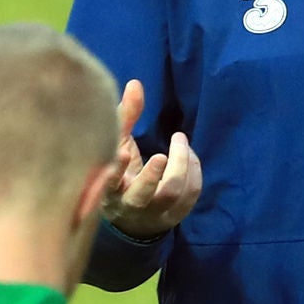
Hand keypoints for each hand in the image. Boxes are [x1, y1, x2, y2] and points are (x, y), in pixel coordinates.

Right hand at [104, 80, 202, 240]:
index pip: (109, 183)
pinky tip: (189, 156)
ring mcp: (153, 213)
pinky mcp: (173, 217)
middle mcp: (129, 205)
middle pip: (143, 196)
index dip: (117, 170)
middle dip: (153, 175)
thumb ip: (125, 117)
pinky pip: (190, 196)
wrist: (129, 219)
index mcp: (109, 188)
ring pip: (171, 194)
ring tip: (180, 142)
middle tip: (163, 154)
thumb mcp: (117, 146)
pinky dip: (193, 172)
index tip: (123, 154)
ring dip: (181, 165)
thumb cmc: (120, 174)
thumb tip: (135, 84)